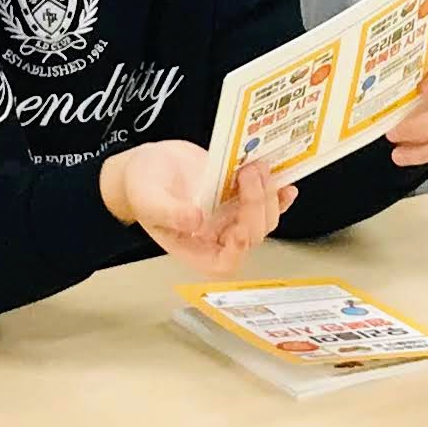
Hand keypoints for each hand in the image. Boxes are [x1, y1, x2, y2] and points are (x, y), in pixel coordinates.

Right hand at [99, 142, 292, 274]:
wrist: (149, 165)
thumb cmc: (141, 188)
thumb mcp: (149, 199)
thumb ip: (170, 213)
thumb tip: (196, 220)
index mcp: (194, 247)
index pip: (226, 261)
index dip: (239, 248)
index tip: (241, 226)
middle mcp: (217, 235)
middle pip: (252, 233)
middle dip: (256, 205)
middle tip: (249, 173)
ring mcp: (231, 216)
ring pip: (264, 217)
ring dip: (268, 193)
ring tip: (257, 165)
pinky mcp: (240, 196)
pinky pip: (266, 200)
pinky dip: (279, 193)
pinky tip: (286, 182)